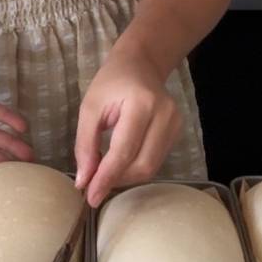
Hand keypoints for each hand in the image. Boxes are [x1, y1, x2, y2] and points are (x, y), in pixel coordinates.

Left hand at [74, 49, 181, 207]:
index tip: (90, 196)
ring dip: (126, 177)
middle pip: (142, 164)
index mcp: (141, 104)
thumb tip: (84, 181)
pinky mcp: (177, 131)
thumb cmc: (111, 82)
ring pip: (151, 167)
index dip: (106, 177)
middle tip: (94, 187)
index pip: (123, 151)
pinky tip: (121, 163)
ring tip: (105, 174)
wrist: (140, 64)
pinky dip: (136, 168)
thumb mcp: (90, 108)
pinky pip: (156, 160)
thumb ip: (85, 144)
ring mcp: (175, 124)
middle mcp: (164, 115)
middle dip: (117, 180)